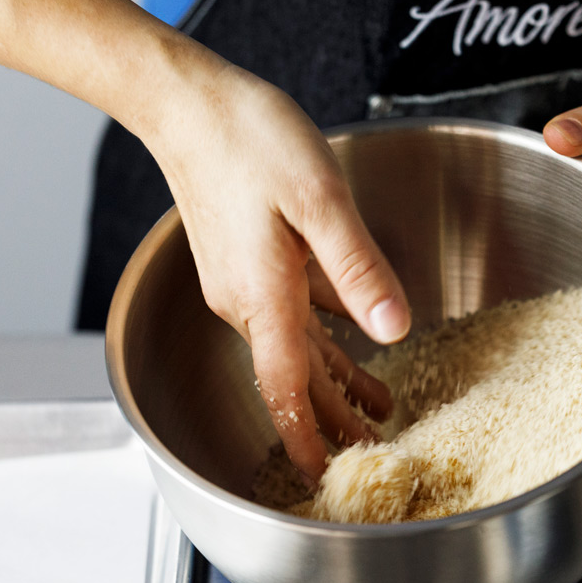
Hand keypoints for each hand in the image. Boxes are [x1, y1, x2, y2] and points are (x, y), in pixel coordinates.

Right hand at [145, 60, 409, 482]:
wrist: (187, 103)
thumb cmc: (248, 139)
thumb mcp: (319, 199)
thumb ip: (357, 269)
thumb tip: (394, 329)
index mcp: (263, 296)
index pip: (285, 389)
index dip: (307, 438)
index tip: (321, 479)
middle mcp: (247, 301)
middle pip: (296, 379)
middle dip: (335, 420)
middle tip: (377, 451)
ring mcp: (242, 282)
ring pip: (296, 349)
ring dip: (337, 381)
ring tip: (378, 407)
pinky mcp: (246, 261)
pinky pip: (291, 315)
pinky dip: (325, 338)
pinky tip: (353, 338)